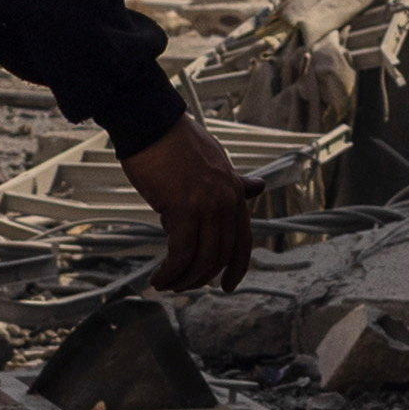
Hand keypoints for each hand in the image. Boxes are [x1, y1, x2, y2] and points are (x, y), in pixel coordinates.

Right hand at [117, 122, 254, 293]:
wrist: (150, 123)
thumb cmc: (175, 141)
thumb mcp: (214, 161)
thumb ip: (234, 182)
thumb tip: (258, 187)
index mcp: (234, 190)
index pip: (243, 239)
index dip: (238, 267)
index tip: (228, 285)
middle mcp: (226, 200)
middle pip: (221, 254)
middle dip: (201, 277)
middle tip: (182, 286)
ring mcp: (207, 205)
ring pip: (202, 258)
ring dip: (183, 279)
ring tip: (166, 284)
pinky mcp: (183, 208)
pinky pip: (180, 253)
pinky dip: (170, 272)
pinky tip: (159, 278)